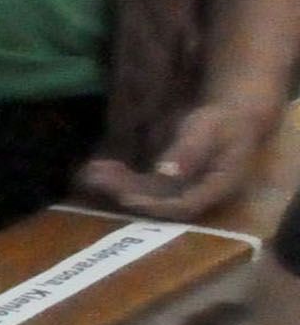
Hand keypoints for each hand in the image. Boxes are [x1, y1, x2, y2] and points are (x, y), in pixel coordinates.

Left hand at [79, 99, 278, 220]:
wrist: (233, 118)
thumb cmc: (224, 122)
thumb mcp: (208, 130)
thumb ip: (189, 151)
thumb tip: (167, 173)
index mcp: (218, 187)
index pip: (185, 206)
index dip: (156, 205)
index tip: (126, 197)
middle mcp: (199, 196)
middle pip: (160, 203)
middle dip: (126, 193)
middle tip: (96, 179)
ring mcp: (184, 191)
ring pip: (148, 196)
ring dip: (118, 186)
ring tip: (91, 172)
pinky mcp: (171, 184)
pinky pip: (143, 186)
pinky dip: (122, 179)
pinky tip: (98, 168)